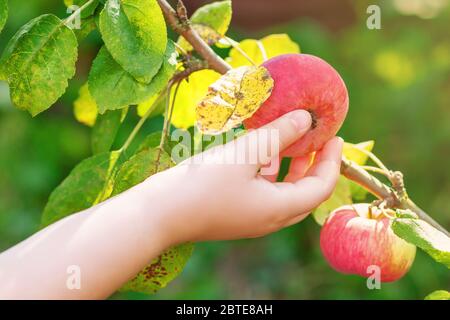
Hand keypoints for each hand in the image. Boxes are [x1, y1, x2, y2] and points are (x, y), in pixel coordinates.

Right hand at [145, 110, 343, 243]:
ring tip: (288, 138)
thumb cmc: (202, 184)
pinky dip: (267, 170)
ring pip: (282, 191)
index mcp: (278, 210)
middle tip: (316, 139)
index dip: (332, 161)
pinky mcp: (233, 211)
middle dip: (313, 164)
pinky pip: (261, 190)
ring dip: (289, 166)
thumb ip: (278, 133)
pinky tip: (258, 150)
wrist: (158, 214)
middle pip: (304, 192)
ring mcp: (250, 217)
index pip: (320, 187)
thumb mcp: (245, 154)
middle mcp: (268, 218)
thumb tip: (306, 118)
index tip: (335, 136)